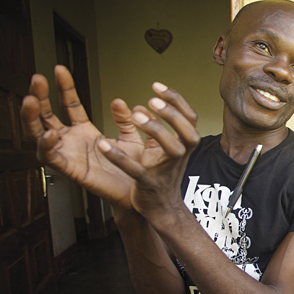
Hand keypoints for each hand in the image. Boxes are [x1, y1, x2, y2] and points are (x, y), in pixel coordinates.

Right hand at [21, 66, 145, 209]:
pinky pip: (51, 158)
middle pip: (47, 116)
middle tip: (37, 79)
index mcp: (85, 132)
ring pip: (40, 135)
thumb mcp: (130, 138)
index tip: (59, 69)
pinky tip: (50, 133)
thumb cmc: (133, 168)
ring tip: (31, 100)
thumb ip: (124, 120)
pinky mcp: (70, 171)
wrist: (140, 193)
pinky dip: (46, 146)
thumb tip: (119, 101)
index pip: (69, 105)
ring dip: (32, 118)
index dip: (64, 87)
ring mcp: (69, 155)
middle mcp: (73, 142)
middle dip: (40, 97)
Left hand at [97, 83, 200, 222]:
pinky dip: (118, 157)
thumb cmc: (162, 175)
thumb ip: (151, 126)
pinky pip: (135, 170)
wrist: (162, 207)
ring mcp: (166, 170)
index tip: (156, 86)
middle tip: (151, 100)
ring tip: (136, 116)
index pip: (189, 117)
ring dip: (155, 129)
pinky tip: (103, 145)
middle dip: (170, 114)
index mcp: (183, 144)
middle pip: (187, 130)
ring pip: (171, 148)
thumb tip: (139, 106)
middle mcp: (179, 156)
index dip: (175, 99)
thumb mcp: (160, 148)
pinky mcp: (148, 183)